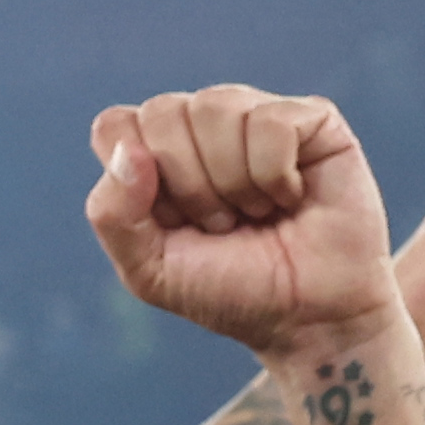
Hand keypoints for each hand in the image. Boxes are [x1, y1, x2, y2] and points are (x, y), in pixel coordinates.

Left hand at [83, 88, 402, 369]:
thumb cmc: (231, 291)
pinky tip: (291, 197)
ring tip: (256, 212)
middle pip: (161, 112)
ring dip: (232, 181)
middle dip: (188, 184)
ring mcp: (254, 114)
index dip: (136, 177)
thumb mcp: (150, 270)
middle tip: (221, 224)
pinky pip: (269, 121)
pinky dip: (274, 175)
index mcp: (155, 153)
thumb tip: (128, 150)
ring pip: (214, 107)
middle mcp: (201, 124)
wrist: (311, 318)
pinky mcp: (310, 118)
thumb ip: (112, 214)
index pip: (114, 125)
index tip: (172, 221)